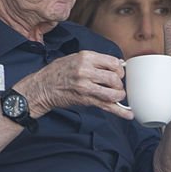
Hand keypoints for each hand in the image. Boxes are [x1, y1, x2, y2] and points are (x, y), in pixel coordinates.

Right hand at [15, 50, 132, 119]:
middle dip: (119, 83)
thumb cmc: (57, 72)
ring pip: (112, 92)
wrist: (42, 87)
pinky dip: (119, 111)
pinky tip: (128, 114)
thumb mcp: (75, 57)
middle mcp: (86, 70)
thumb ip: (94, 60)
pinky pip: (106, 105)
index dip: (119, 69)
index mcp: (85, 57)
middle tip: (116, 86)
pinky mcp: (85, 99)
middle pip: (115, 77)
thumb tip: (116, 63)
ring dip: (119, 96)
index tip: (118, 73)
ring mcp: (85, 86)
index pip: (113, 62)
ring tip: (117, 96)